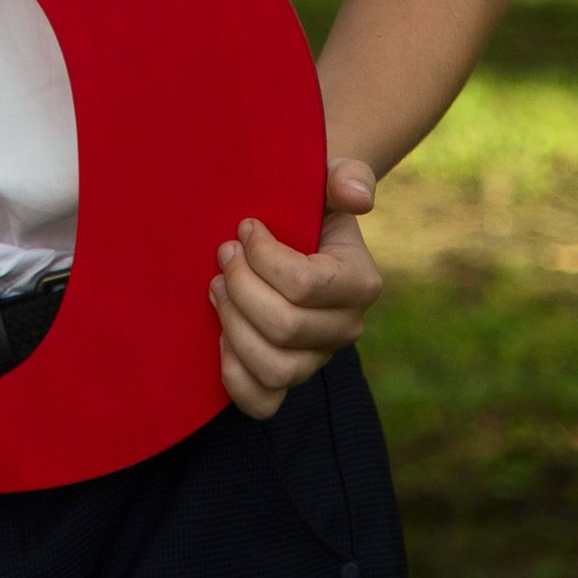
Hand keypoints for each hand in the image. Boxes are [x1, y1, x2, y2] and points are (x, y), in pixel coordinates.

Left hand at [210, 159, 381, 420]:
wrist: (292, 225)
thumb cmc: (308, 198)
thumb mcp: (330, 174)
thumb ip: (347, 176)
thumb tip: (359, 198)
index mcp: (360, 283)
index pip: (305, 286)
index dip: (263, 257)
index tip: (245, 227)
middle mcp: (345, 328)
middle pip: (283, 327)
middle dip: (240, 286)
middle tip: (223, 255)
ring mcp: (316, 359)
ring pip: (272, 367)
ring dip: (232, 323)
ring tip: (216, 288)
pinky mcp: (287, 378)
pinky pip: (262, 402)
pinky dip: (234, 376)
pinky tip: (220, 336)